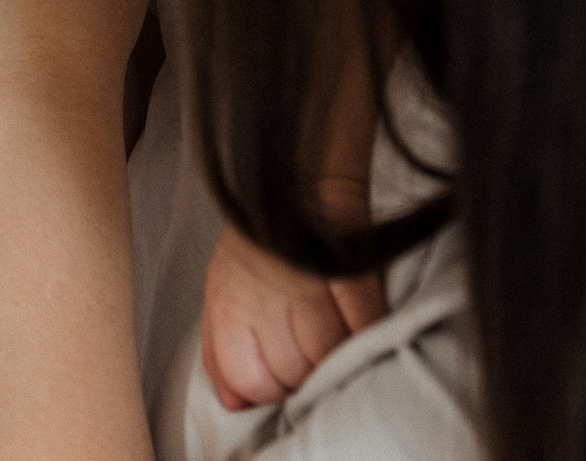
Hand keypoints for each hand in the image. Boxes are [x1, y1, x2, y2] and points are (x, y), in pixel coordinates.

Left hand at [198, 226, 387, 409]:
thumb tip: (234, 405)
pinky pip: (365, 332)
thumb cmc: (258, 244)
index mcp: (231, 305)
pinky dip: (364, 337)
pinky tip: (356, 325)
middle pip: (294, 377)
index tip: (279, 374)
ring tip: (331, 333)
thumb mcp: (220, 293)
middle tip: (307, 348)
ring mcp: (311, 288)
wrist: (296, 181)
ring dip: (334, 359)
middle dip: (302, 374)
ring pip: (328, 363)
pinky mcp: (353, 277)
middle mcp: (266, 300)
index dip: (269, 388)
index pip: (252, 382)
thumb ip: (220, 354)